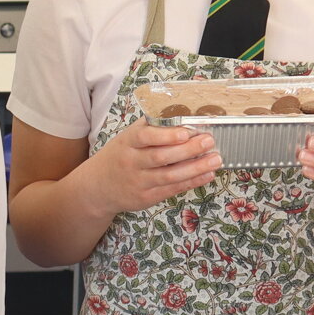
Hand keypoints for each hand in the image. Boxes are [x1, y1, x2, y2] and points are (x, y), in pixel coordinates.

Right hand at [87, 120, 220, 213]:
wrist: (98, 187)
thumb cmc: (120, 156)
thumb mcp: (127, 138)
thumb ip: (151, 129)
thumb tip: (183, 117)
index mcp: (127, 143)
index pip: (145, 137)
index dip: (165, 135)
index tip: (185, 132)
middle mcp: (131, 163)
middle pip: (161, 157)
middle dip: (188, 150)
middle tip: (209, 141)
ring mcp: (138, 182)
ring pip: (170, 176)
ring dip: (196, 167)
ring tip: (215, 159)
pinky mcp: (146, 198)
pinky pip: (172, 189)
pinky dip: (192, 182)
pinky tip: (207, 174)